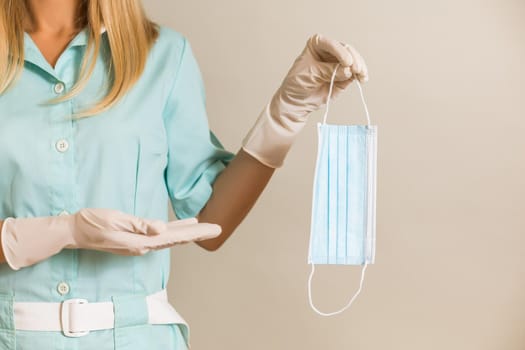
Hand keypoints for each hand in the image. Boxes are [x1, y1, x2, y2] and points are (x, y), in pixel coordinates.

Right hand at [65, 208, 221, 254]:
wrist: (75, 231)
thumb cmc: (93, 223)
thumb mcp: (116, 220)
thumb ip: (139, 225)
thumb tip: (161, 229)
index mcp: (142, 241)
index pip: (175, 236)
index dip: (197, 232)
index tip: (215, 229)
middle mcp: (144, 245)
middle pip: (177, 238)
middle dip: (198, 233)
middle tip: (218, 229)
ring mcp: (140, 243)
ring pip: (170, 237)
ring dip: (188, 232)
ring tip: (204, 226)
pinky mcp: (135, 238)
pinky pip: (160, 234)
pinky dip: (174, 230)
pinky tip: (180, 226)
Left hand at [242, 34, 367, 167]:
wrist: (296, 102)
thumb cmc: (296, 84)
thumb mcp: (309, 75)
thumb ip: (328, 71)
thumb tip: (347, 70)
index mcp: (316, 44)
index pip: (331, 44)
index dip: (340, 51)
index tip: (346, 62)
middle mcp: (329, 51)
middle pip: (346, 50)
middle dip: (353, 60)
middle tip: (357, 70)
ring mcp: (338, 63)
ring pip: (353, 60)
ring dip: (359, 67)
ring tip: (362, 76)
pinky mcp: (344, 75)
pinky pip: (354, 73)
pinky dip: (360, 75)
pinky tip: (363, 79)